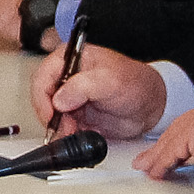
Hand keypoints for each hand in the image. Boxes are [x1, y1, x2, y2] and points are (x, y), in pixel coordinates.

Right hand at [31, 37, 166, 142]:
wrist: (152, 106)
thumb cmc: (136, 84)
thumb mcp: (110, 80)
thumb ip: (82, 86)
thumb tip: (59, 100)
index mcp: (70, 59)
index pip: (43, 75)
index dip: (42, 96)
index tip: (50, 113)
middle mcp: (66, 76)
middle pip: (42, 96)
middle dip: (49, 114)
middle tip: (61, 126)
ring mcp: (69, 96)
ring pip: (50, 113)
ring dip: (57, 126)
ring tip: (71, 132)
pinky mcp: (74, 114)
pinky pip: (60, 125)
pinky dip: (64, 133)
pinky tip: (74, 135)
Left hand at [139, 89, 193, 182]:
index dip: (181, 137)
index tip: (172, 148)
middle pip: (182, 126)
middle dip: (165, 145)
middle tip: (151, 159)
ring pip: (175, 137)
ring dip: (160, 156)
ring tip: (150, 168)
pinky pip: (174, 150)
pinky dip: (164, 162)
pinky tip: (159, 172)